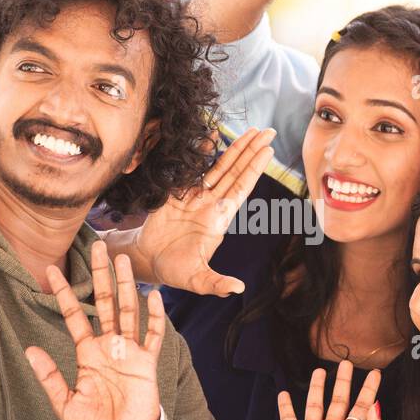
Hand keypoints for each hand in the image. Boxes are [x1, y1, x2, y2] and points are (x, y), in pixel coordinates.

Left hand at [26, 241, 164, 419]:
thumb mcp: (64, 403)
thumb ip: (49, 376)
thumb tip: (29, 349)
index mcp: (87, 353)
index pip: (74, 316)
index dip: (64, 293)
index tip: (50, 269)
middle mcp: (108, 346)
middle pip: (103, 302)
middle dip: (100, 275)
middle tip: (97, 246)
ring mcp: (129, 352)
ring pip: (128, 310)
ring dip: (126, 285)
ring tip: (123, 260)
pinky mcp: (147, 363)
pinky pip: (153, 336)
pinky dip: (155, 317)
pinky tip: (153, 296)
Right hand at [133, 127, 275, 295]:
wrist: (150, 260)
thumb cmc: (176, 271)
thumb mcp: (197, 280)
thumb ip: (216, 283)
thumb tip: (238, 289)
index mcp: (219, 219)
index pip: (241, 188)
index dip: (254, 169)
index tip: (269, 150)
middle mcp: (212, 204)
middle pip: (236, 172)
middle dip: (252, 151)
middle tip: (268, 130)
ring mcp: (196, 197)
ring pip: (219, 167)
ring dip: (235, 149)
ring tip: (252, 130)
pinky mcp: (177, 193)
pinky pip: (193, 168)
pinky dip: (202, 151)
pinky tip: (212, 135)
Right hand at [278, 360, 383, 419]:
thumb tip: (376, 406)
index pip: (361, 407)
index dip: (369, 390)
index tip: (376, 373)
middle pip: (339, 400)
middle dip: (344, 382)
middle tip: (347, 362)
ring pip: (314, 404)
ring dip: (316, 388)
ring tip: (320, 370)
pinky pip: (288, 419)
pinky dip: (284, 406)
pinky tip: (283, 392)